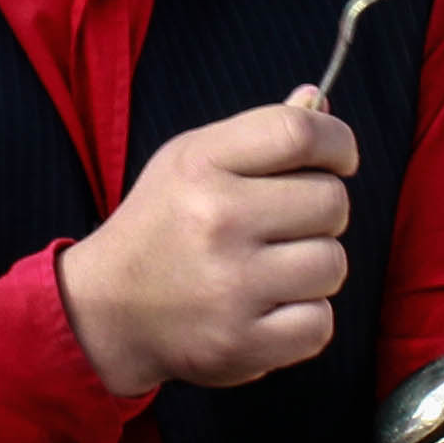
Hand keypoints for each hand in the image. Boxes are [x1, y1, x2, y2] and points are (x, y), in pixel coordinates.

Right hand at [56, 98, 353, 394]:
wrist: (105, 311)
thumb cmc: (160, 227)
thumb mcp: (190, 161)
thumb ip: (258, 133)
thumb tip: (318, 101)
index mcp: (202, 165)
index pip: (299, 132)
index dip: (338, 143)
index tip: (337, 161)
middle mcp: (216, 220)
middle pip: (332, 201)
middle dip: (321, 213)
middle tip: (285, 226)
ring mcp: (230, 285)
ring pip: (333, 264)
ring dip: (313, 269)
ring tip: (273, 270)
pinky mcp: (241, 342)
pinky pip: (320, 322)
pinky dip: (304, 319)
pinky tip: (270, 309)